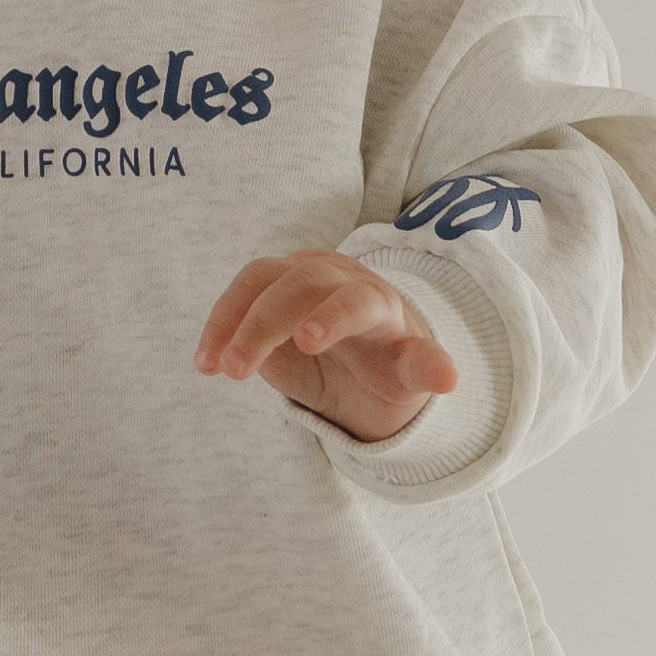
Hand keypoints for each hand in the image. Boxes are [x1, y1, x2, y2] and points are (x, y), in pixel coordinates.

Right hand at [194, 247, 459, 443]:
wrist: (364, 353)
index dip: (333, 316)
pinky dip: (219, 325)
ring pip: (262, 279)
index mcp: (379, 303)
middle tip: (238, 370)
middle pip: (301, 283)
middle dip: (266, 322)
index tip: (307, 342)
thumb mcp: (409, 376)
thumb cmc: (388, 367)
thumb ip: (423, 370)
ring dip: (233, 320)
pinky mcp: (268, 287)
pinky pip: (239, 294)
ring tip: (215, 368)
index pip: (358, 299)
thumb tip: (450, 379)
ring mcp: (299, 277)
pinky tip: (206, 363)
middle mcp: (338, 280)